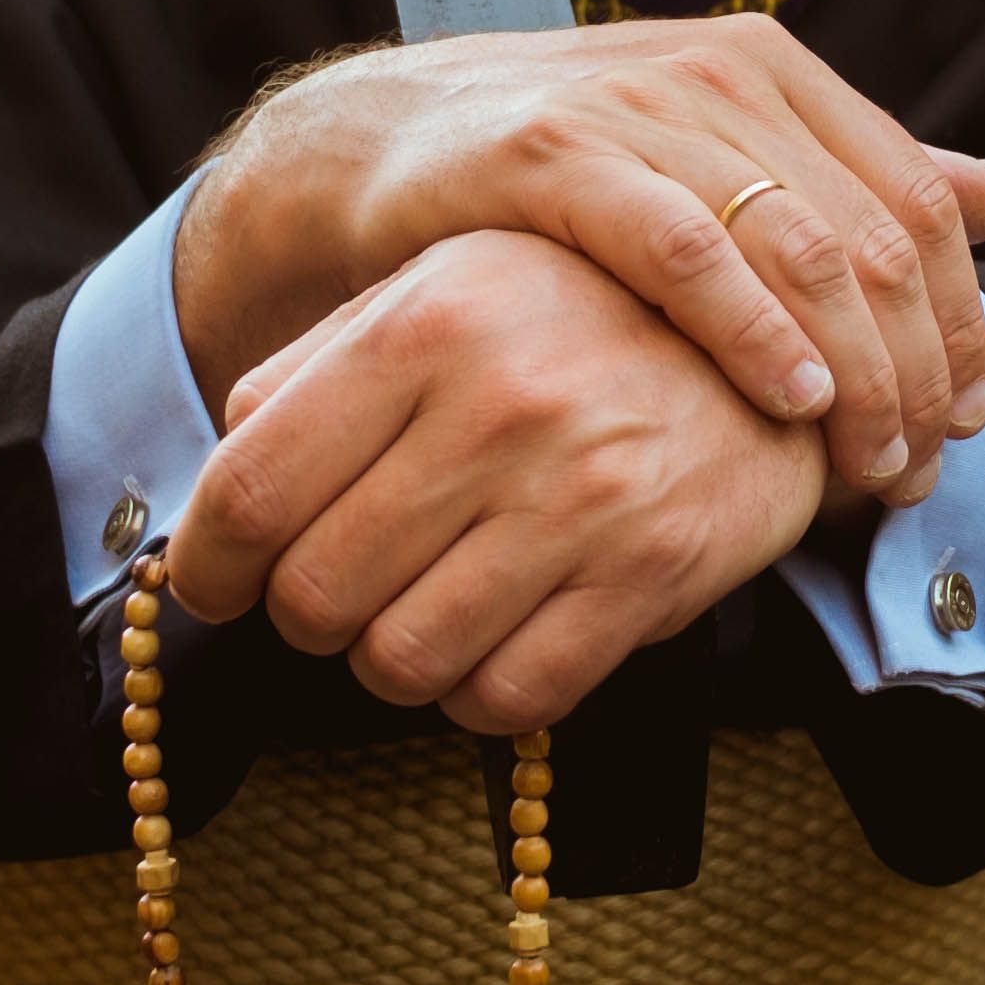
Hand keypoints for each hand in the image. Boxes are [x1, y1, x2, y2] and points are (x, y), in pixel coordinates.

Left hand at [164, 231, 827, 736]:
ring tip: (415, 612)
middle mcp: (501, 406)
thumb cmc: (577, 316)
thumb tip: (222, 461)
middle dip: (302, 616)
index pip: (251, 488)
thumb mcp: (446, 288)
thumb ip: (321, 362)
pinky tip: (490, 639)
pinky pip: (507, 697)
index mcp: (427, 322)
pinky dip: (474, 691)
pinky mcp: (650, 575)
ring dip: (388, 657)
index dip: (206, 565)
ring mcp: (583, 498)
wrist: (778, 337)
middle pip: (316, 593)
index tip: (212, 585)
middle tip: (330, 594)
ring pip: (402, 660)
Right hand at [174, 18, 984, 509]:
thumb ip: (847, 177)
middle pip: (876, 234)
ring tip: (868, 460)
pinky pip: (688, 248)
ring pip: (801, 245)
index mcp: (773, 69)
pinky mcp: (559, 154)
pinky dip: (754, 329)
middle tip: (917, 467)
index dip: (957, 320)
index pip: (918, 202)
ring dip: (855, 368)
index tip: (965, 421)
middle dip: (914, 367)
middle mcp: (719, 71)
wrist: (374, 151)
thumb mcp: (709, 162)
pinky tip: (792, 396)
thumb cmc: (557, 176)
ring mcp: (639, 105)